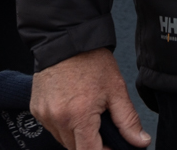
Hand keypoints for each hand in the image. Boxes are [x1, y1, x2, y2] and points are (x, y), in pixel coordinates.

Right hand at [30, 47, 151, 149]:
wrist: (66, 38)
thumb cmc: (91, 60)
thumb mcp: (116, 89)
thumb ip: (128, 120)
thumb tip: (140, 142)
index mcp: (79, 116)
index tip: (113, 146)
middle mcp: (57, 119)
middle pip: (76, 149)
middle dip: (91, 144)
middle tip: (103, 127)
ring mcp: (44, 115)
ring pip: (63, 140)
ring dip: (76, 136)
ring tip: (87, 114)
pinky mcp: (36, 109)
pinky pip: (52, 128)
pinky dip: (63, 125)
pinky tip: (72, 108)